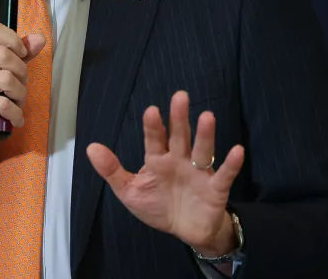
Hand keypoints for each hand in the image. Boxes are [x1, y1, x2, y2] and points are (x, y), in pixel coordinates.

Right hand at [0, 20, 45, 169]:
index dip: (12, 39)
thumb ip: (16, 52)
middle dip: (21, 72)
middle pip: (3, 55)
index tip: (20, 55)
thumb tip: (40, 39)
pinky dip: (16, 113)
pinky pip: (3, 104)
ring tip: (17, 102)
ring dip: (20, 94)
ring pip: (6, 80)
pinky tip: (15, 118)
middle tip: (19, 85)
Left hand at [86, 90, 244, 255]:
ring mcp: (198, 173)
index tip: (151, 111)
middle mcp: (179, 160)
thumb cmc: (158, 205)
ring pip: (202, 150)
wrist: (185, 230)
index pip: (154, 139)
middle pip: (180, 136)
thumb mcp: (129, 191)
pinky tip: (237, 150)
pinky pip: (224, 174)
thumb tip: (90, 148)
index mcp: (158, 160)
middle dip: (179, 118)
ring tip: (207, 116)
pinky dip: (231, 163)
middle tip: (180, 96)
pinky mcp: (215, 188)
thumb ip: (112, 170)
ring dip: (205, 134)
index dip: (153, 126)